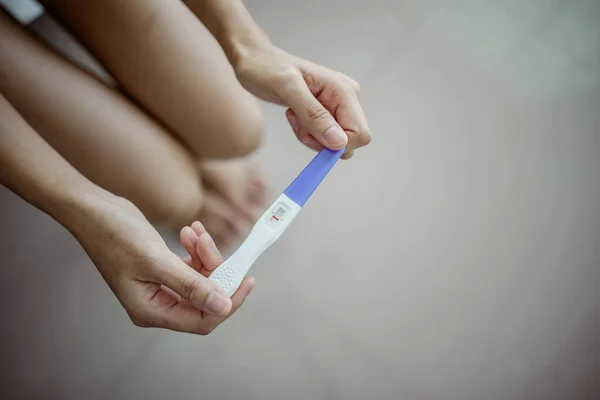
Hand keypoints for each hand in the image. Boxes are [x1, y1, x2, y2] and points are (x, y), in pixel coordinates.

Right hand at [71, 194, 253, 334]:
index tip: (247, 280)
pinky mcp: (164, 269)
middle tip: (210, 245)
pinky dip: (196, 248)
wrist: (94, 210)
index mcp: (151, 311)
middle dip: (214, 270)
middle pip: (205, 298)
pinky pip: (191, 264)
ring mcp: (161, 286)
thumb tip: (222, 306)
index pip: (202, 320)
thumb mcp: (156, 262)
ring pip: (201, 278)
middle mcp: (158, 303)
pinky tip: (191, 231)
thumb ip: (191, 286)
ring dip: (204, 254)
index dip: (228, 303)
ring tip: (195, 233)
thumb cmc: (115, 236)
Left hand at [234, 45, 370, 157]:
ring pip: (333, 142)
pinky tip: (294, 113)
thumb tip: (339, 143)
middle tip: (299, 120)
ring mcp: (337, 105)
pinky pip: (322, 137)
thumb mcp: (289, 90)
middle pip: (347, 142)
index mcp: (344, 91)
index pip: (360, 134)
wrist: (255, 59)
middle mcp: (346, 98)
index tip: (310, 136)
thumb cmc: (267, 68)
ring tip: (294, 113)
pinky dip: (306, 132)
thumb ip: (315, 116)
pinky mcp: (326, 112)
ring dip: (310, 136)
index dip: (337, 145)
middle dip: (321, 141)